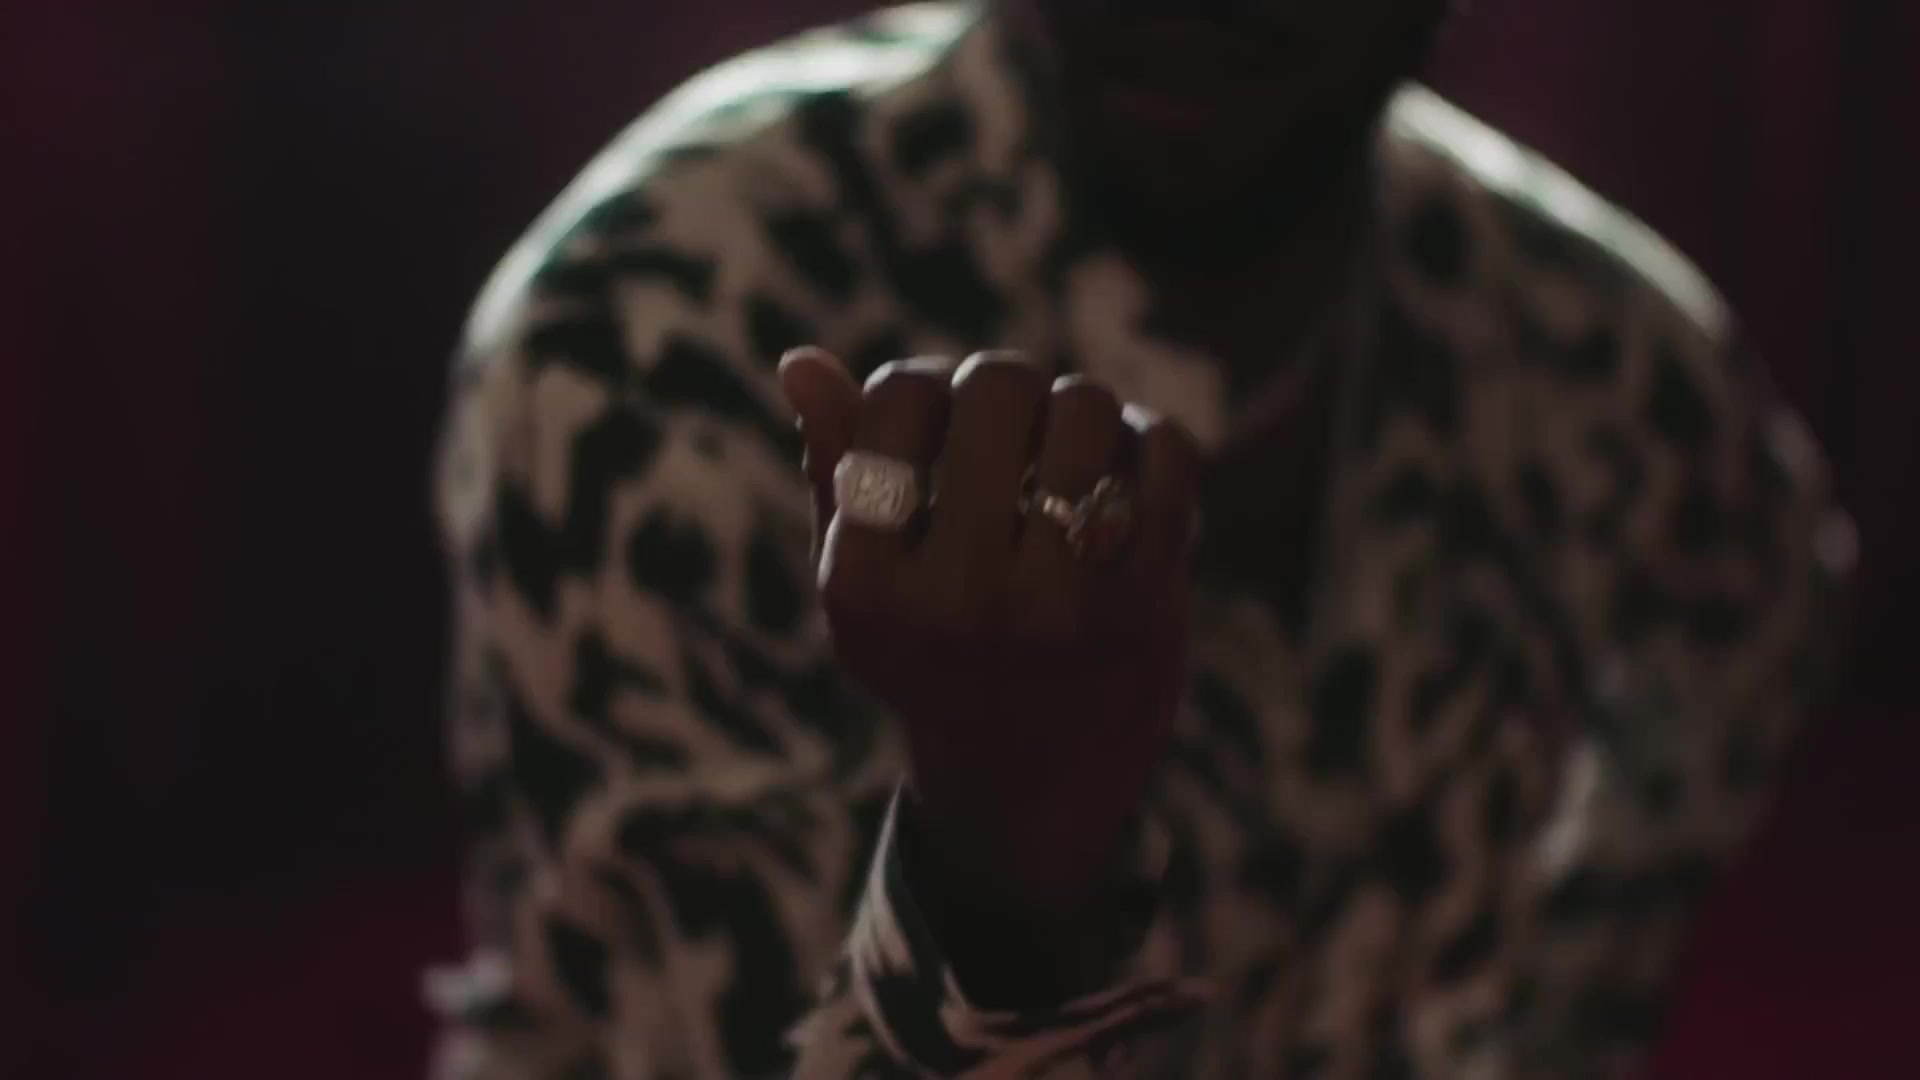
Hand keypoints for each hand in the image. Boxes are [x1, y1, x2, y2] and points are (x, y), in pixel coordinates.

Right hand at [779, 346, 1199, 917]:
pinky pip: (1164, 451)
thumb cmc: (936, 653)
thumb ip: (835, 469)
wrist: (1034, 785)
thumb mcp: (865, 580)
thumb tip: (800, 362)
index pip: (901, 396)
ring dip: (1080, 410)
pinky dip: (1147, 443)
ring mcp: (1059, 607)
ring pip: (1085, 405)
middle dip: (1007, 387)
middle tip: (1013, 423)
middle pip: (998, 386)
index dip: (926, 386)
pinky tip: (1122, 476)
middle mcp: (959, 599)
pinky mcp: (1143, 610)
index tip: (938, 425)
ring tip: (1067, 452)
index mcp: (867, 586)